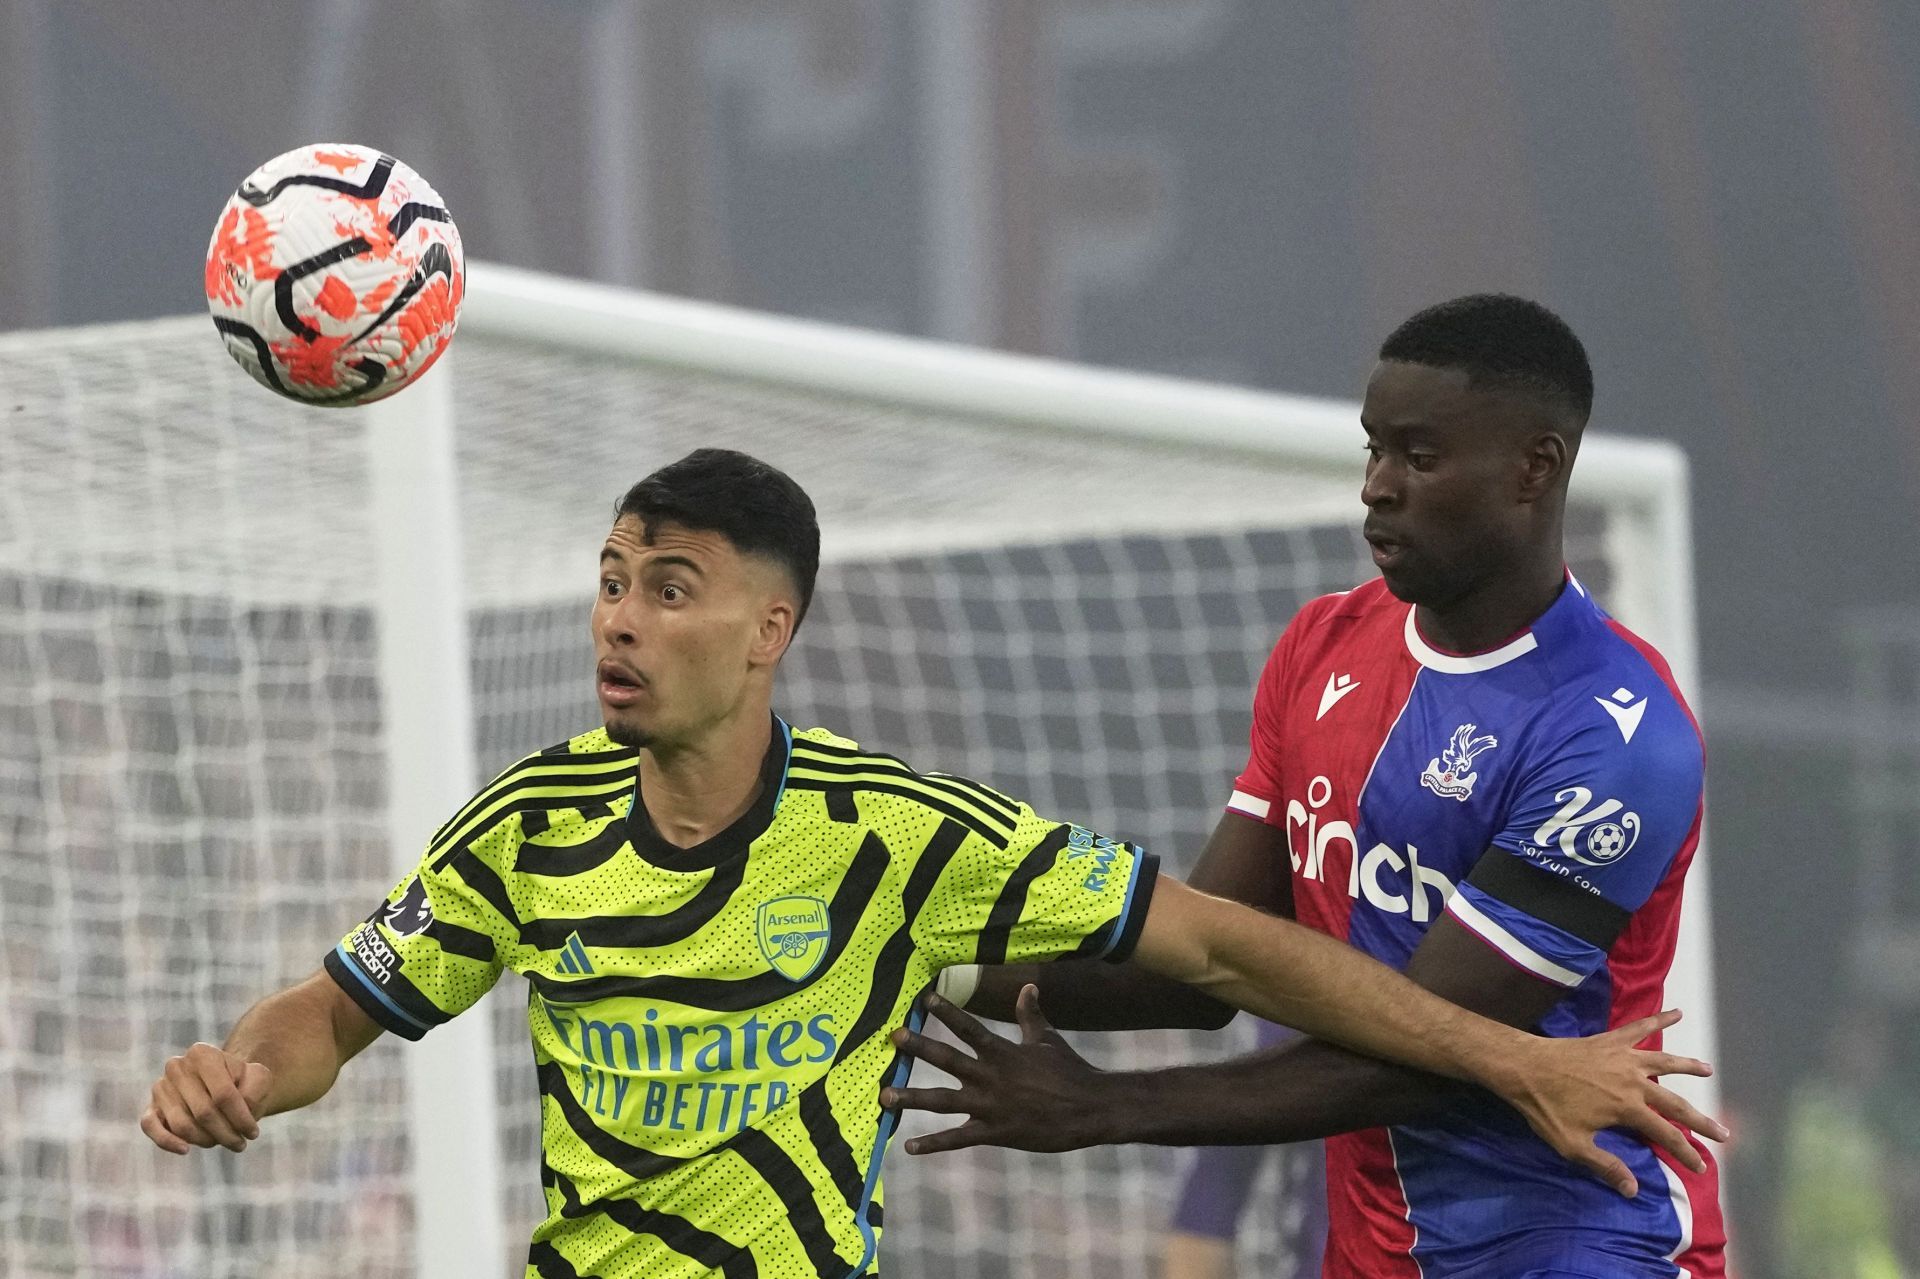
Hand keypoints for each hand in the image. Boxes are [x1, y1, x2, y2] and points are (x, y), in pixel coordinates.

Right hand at [140, 1042, 272, 1154]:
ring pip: (182, 1125)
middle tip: (240, 1143)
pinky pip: (150, 1127)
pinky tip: (185, 1150)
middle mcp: (177, 1067)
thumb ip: (254, 1090)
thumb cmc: (242, 1082)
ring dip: (207, 1140)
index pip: (223, 1094)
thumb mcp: (259, 1079)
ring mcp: (160, 1088)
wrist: (223, 1083)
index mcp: (202, 1053)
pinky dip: (167, 1141)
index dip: (240, 1118)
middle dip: (226, 1133)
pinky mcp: (151, 1108)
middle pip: (204, 1112)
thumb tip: (241, 1109)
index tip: (253, 1133)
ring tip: (224, 1141)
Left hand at [881, 987, 1111, 1154]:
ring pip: (944, 1101)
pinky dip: (933, 1143)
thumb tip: (1028, 986)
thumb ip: (1031, 1015)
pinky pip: (958, 1139)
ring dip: (913, 1098)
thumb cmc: (1070, 1071)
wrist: (1089, 1110)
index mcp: (1003, 1053)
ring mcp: (991, 1107)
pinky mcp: (994, 1133)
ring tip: (884, 1096)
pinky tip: (909, 1146)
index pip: (970, 1028)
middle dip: (919, 1048)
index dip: (948, 1012)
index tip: (925, 999)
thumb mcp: (1048, 1040)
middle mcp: (992, 1078)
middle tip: (894, 1038)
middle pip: (948, 1060)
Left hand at [1495, 1009, 1728, 1196]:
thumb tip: (1634, 1190)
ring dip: (1688, 1066)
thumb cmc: (1546, 1108)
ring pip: (1664, 1062)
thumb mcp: (1573, 1146)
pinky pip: (1640, 1027)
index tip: (1703, 1167)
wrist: (1524, 1067)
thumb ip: (1605, 1166)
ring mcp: (1623, 1057)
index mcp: (1627, 1108)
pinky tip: (1676, 1012)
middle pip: (1675, 1103)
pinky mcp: (1610, 1040)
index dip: (1686, 1153)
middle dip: (1701, 1120)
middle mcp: (1633, 1082)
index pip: (1666, 1135)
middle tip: (1724, 1133)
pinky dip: (1659, 1019)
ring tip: (1708, 1069)